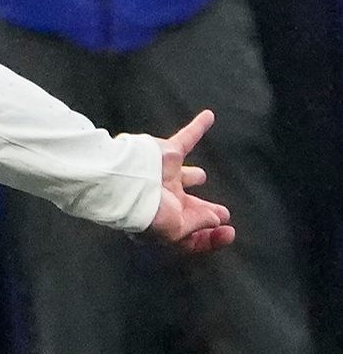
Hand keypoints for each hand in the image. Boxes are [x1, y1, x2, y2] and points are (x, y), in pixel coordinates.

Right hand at [149, 110, 234, 254]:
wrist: (125, 181)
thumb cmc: (145, 210)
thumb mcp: (175, 230)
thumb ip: (198, 224)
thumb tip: (215, 219)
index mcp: (163, 221)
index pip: (189, 233)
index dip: (209, 237)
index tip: (228, 232)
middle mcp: (164, 199)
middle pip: (189, 208)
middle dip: (207, 213)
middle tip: (224, 214)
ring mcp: (165, 176)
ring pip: (184, 177)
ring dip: (193, 176)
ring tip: (201, 177)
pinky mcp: (166, 153)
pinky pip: (187, 137)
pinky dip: (197, 127)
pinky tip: (208, 116)